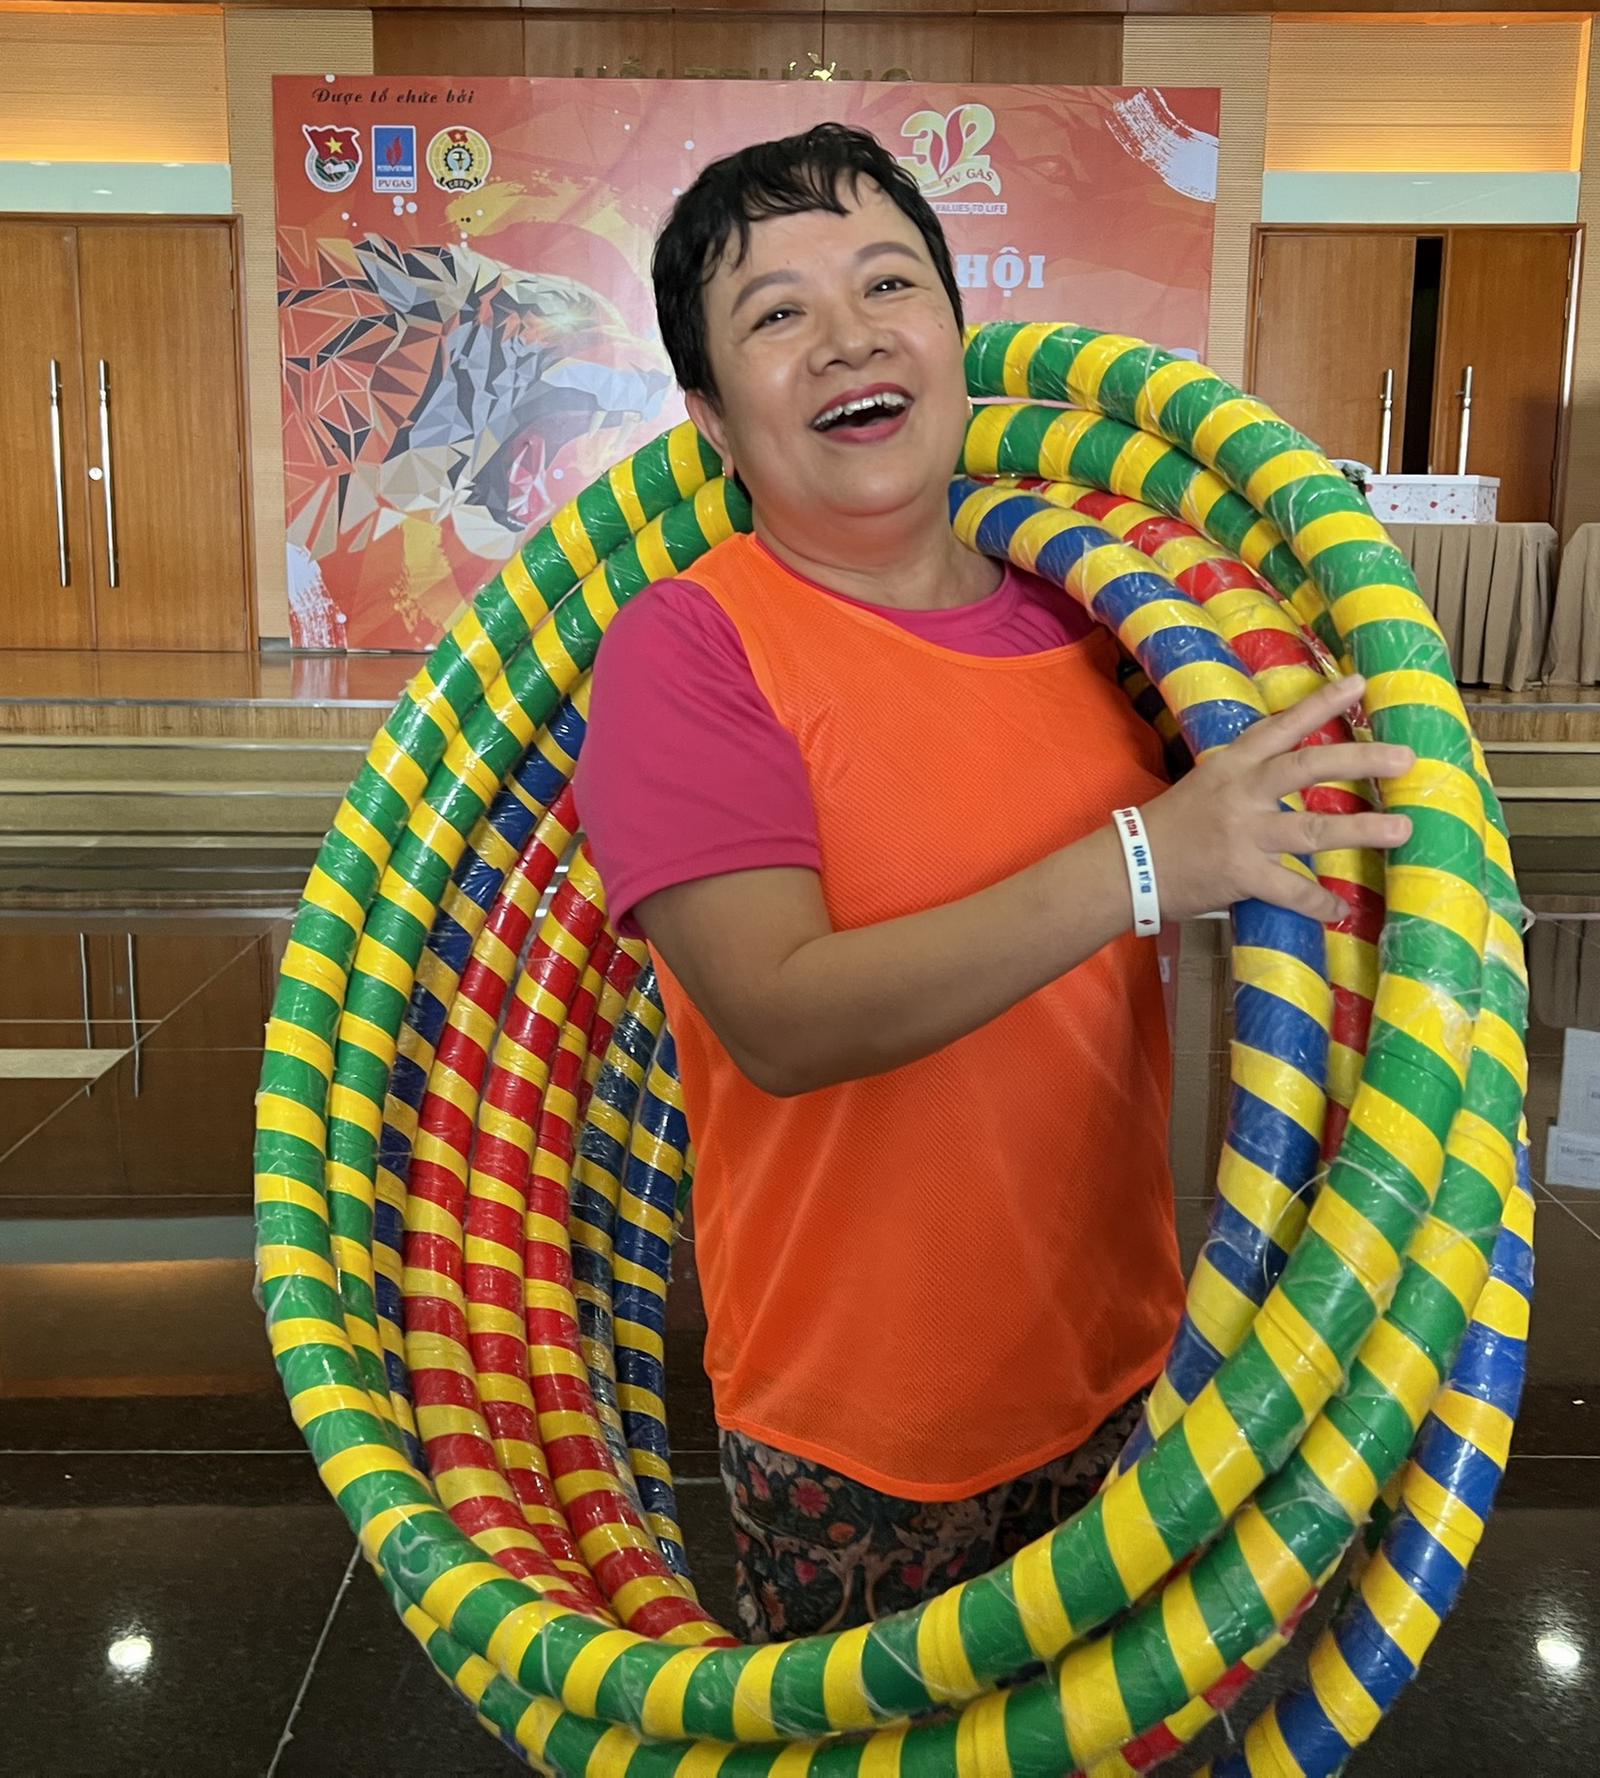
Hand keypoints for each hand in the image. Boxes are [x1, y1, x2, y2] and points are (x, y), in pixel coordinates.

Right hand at [1138, 674, 1413, 923]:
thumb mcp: (1206, 784)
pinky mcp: (1240, 874)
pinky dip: (1318, 901)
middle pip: (1308, 768)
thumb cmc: (1171, 826)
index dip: (1321, 704)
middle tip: (1405, 758)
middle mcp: (1241, 793)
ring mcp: (1242, 834)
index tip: (1360, 684)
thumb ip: (1248, 774)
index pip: (1282, 726)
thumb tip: (1292, 766)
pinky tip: (1340, 908)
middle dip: (1360, 760)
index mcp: (1233, 765)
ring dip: (1361, 830)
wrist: (1128, 866)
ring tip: (1402, 829)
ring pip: (1312, 830)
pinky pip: (1290, 890)